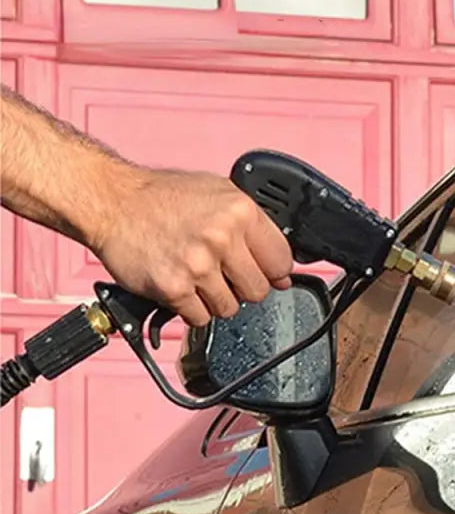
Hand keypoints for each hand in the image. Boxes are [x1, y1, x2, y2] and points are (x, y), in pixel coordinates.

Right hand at [94, 167, 293, 326]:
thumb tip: (283, 272)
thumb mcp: (218, 194)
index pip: (282, 262)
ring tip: (196, 276)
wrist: (112, 202)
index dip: (273, 271)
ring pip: (230, 308)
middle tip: (222, 273)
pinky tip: (180, 284)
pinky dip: (190, 309)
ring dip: (214, 299)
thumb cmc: (163, 198)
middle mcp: (221, 237)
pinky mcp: (174, 288)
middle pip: (258, 291)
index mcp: (240, 212)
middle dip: (242, 287)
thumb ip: (254, 229)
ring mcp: (197, 265)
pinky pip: (200, 318)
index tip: (262, 272)